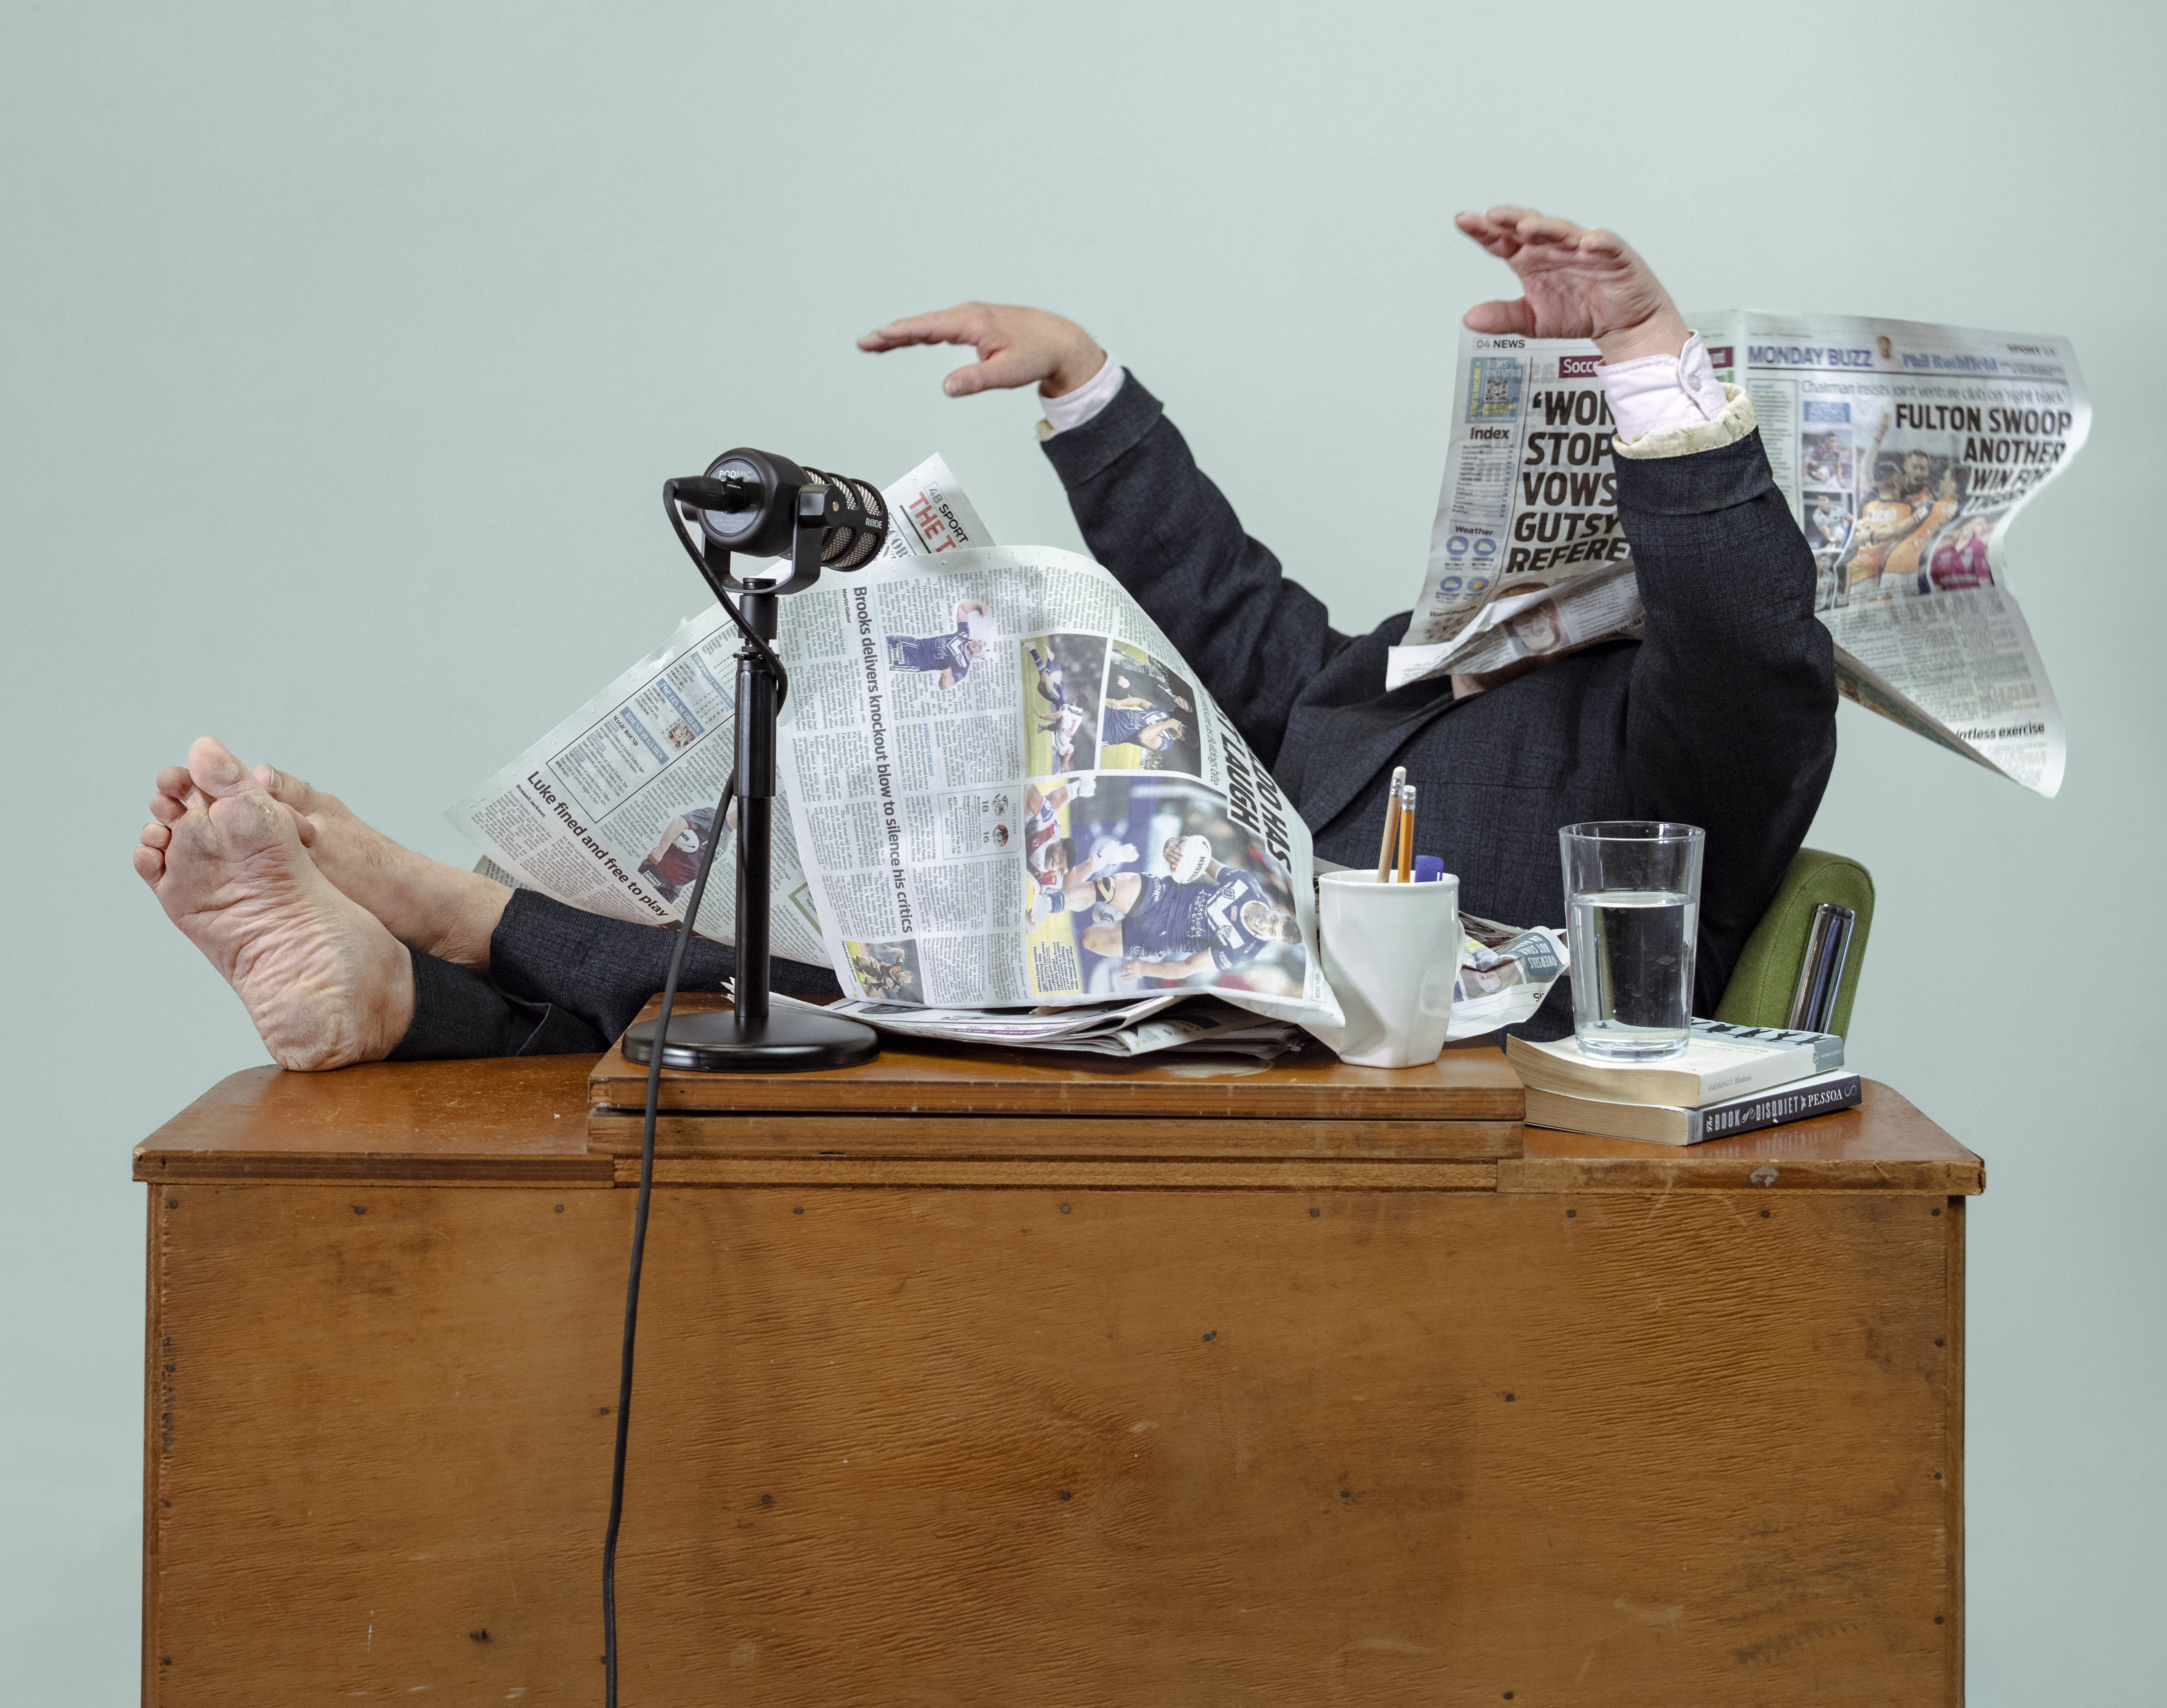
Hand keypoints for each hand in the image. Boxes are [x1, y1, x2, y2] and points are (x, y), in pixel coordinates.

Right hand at [858, 302, 1105, 397]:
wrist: (1059, 342)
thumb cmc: (1037, 354)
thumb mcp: (1006, 373)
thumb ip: (975, 380)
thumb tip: (947, 387)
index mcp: (972, 322)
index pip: (926, 327)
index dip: (896, 334)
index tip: (873, 339)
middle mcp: (968, 315)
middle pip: (921, 324)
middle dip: (891, 334)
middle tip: (864, 343)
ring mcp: (970, 318)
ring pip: (929, 325)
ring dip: (904, 334)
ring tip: (878, 343)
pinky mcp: (975, 325)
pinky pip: (941, 327)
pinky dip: (923, 333)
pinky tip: (911, 339)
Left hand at [1120, 958, 1145, 980]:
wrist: (1146, 968)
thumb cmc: (1140, 963)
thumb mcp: (1136, 959)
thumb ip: (1131, 960)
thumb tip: (1127, 962)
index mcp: (1133, 965)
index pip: (1127, 965)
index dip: (1123, 965)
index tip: (1121, 965)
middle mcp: (1133, 969)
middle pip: (1126, 970)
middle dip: (1122, 971)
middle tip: (1119, 971)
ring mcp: (1134, 973)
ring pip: (1128, 975)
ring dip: (1124, 976)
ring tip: (1121, 976)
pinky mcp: (1135, 976)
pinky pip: (1131, 978)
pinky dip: (1127, 979)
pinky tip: (1125, 979)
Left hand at [1455, 207, 1687, 363]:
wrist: (1619, 325)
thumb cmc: (1578, 312)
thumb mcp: (1533, 321)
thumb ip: (1503, 317)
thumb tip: (1469, 319)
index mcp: (1530, 258)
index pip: (1503, 240)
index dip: (1484, 231)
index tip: (1463, 221)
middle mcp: (1554, 247)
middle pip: (1531, 228)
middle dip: (1512, 220)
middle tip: (1492, 216)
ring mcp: (1584, 248)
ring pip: (1563, 232)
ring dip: (1546, 228)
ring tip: (1526, 227)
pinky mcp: (1614, 256)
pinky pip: (1606, 246)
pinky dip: (1597, 243)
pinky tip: (1587, 244)